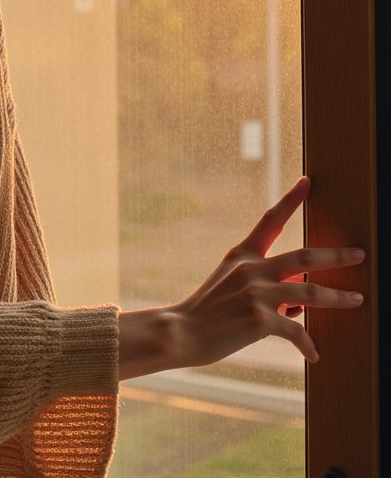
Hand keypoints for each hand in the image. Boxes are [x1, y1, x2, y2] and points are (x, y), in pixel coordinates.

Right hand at [119, 177, 365, 379]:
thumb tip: (300, 302)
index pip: (270, 221)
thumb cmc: (206, 312)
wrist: (180, 332)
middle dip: (337, 256)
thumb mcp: (231, 288)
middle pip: (305, 257)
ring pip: (310, 293)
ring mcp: (256, 294)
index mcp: (242, 255)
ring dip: (338, 297)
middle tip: (359, 254)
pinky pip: (296, 331)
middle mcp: (251, 270)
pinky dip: (308, 344)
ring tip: (357, 299)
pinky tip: (315, 356)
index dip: (291, 200)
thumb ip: (266, 287)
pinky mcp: (260, 320)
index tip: (308, 182)